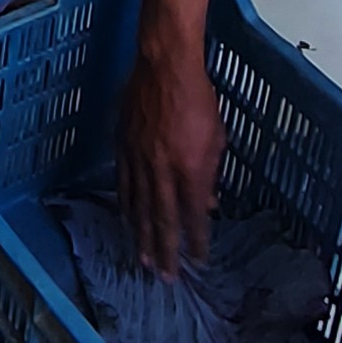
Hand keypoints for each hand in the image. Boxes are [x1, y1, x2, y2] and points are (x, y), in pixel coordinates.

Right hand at [119, 32, 223, 273]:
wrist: (165, 65)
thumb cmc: (197, 96)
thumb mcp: (218, 137)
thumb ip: (211, 172)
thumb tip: (208, 202)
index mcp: (190, 168)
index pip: (194, 215)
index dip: (196, 240)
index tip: (199, 260)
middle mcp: (163, 169)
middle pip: (163, 219)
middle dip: (166, 251)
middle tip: (167, 277)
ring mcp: (139, 159)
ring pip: (139, 207)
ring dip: (142, 237)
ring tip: (144, 260)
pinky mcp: (123, 146)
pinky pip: (123, 183)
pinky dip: (125, 206)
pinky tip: (126, 219)